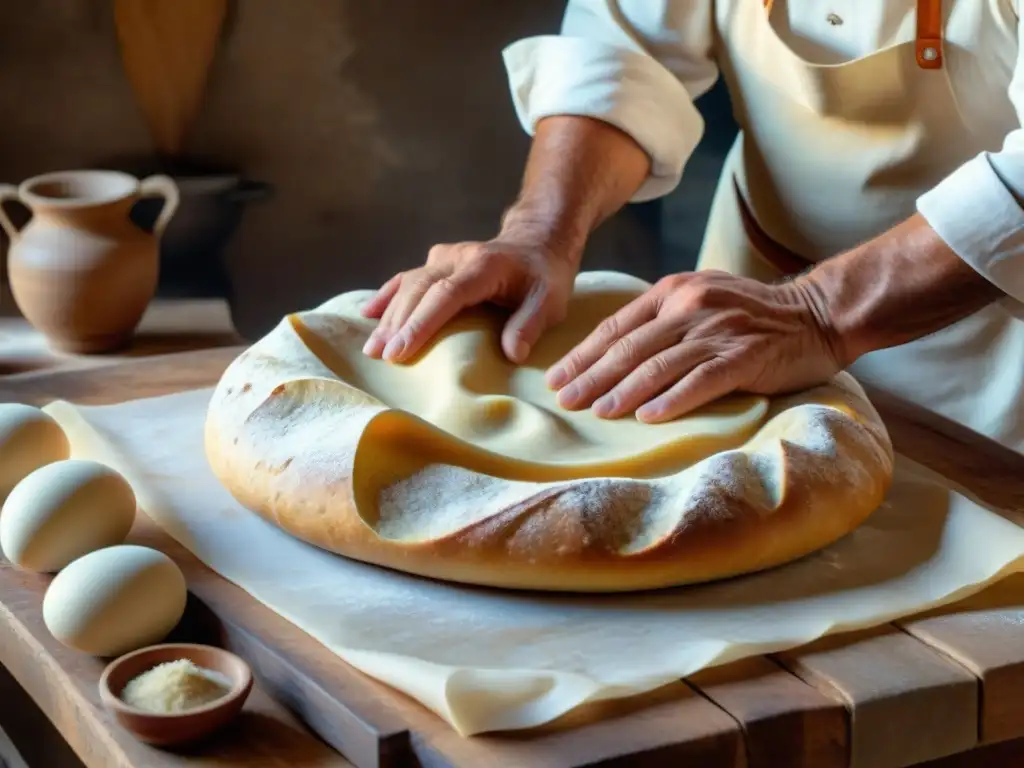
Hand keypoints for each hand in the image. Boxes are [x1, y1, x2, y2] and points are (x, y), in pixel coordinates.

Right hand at [361, 232, 578, 363]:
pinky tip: (367, 314)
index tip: (402, 351)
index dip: (422, 323)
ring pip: (408, 285)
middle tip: (380, 356)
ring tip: (372, 348)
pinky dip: (387, 296)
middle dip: (398, 324)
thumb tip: (513, 353)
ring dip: (388, 316)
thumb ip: (531, 324)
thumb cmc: (545, 277)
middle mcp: (457, 257)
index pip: (446, 294)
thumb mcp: (550, 300)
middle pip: (419, 289)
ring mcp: (443, 257)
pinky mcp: (436, 263)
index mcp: (484, 266)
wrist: (537, 243)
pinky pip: (406, 279)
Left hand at [545, 270, 845, 422]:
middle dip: (592, 376)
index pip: (617, 326)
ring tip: (598, 412)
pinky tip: (648, 416)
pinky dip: (672, 399)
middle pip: (630, 346)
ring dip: (624, 391)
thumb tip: (614, 352)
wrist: (816, 313)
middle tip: (565, 401)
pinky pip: (701, 380)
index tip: (557, 378)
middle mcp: (690, 305)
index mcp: (673, 291)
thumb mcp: (700, 299)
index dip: (584, 354)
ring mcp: (718, 330)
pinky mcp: (745, 356)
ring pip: (660, 364)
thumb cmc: (751, 315)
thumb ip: (662, 318)